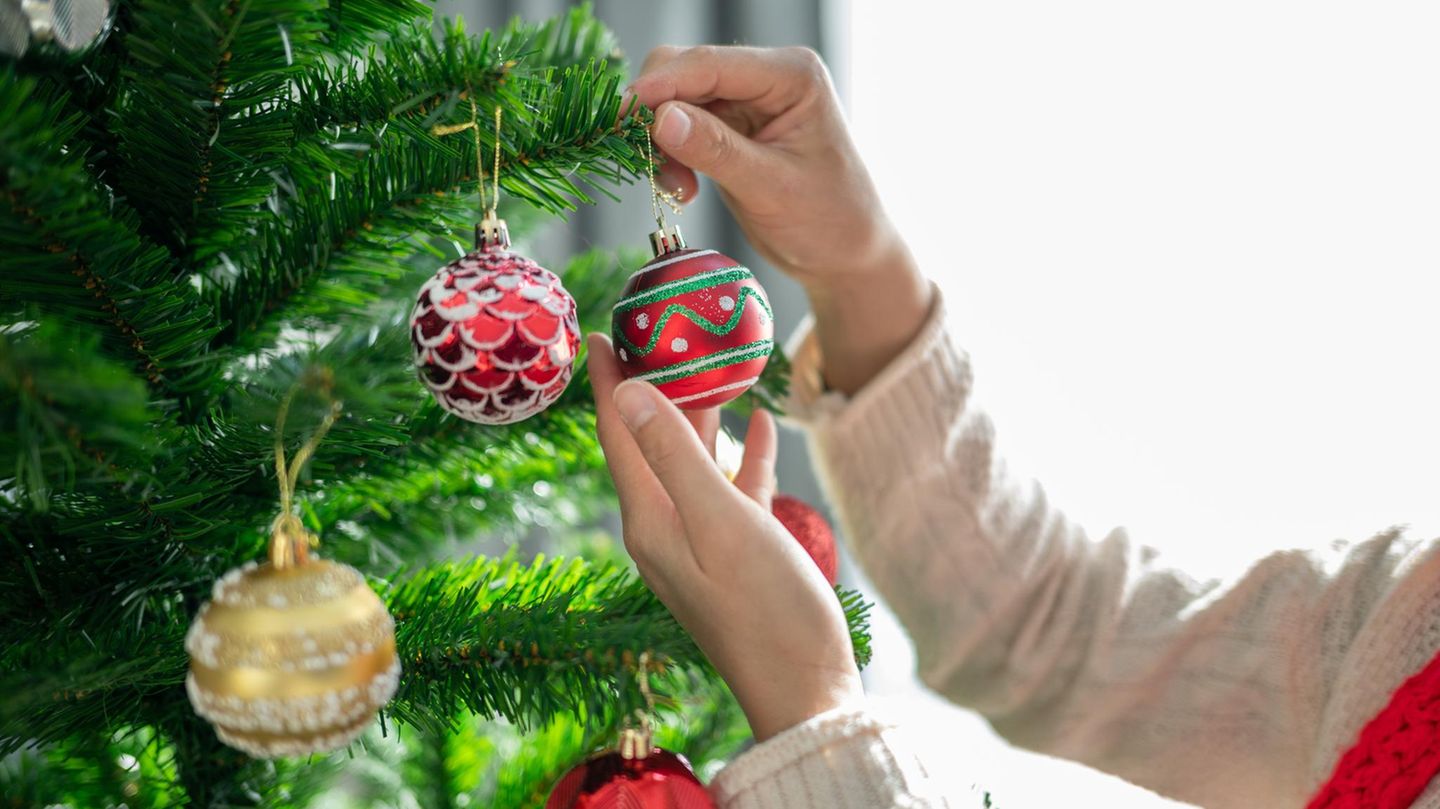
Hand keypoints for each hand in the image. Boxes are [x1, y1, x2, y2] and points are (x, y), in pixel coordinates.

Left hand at [588, 334, 863, 740]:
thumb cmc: (766, 608)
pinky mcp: (735, 553)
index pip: (618, 434)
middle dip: (653, 386)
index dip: (608, 381)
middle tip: (661, 331)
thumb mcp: (719, 521)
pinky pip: (729, 489)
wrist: (806, 688)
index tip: (600, 331)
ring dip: (700, 413)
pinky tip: (760, 423)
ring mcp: (699, 541)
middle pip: (650, 441)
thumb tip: (631, 394)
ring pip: (692, 460)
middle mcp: (664, 527)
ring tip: (712, 361)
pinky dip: (740, 454)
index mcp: (649, 519)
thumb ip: (675, 456)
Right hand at [626, 45, 933, 393]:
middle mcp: (768, 76)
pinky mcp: (733, 125)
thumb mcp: (770, 189)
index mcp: (792, 75)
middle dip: (658, 115)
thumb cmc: (828, 222)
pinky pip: (682, 125)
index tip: (619, 117)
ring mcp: (748, 99)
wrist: (846, 254)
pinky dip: (672, 154)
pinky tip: (683, 188)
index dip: (659, 87)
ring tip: (677, 189)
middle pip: (685, 71)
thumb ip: (716, 151)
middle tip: (651, 167)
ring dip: (662, 141)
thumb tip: (661, 119)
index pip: (710, 64)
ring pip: (676, 99)